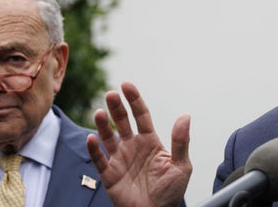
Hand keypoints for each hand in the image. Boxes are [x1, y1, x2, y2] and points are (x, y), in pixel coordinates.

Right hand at [86, 82, 191, 206]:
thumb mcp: (181, 167)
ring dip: (102, 124)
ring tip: (99, 112)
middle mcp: (133, 147)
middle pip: (122, 122)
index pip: (141, 116)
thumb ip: (181, 142)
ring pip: (108, 137)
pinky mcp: (109, 175)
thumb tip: (185, 116)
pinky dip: (94, 149)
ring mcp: (120, 160)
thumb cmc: (171, 193)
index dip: (134, 100)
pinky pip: (99, 159)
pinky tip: (92, 138)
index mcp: (150, 142)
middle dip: (116, 108)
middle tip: (111, 94)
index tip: (127, 85)